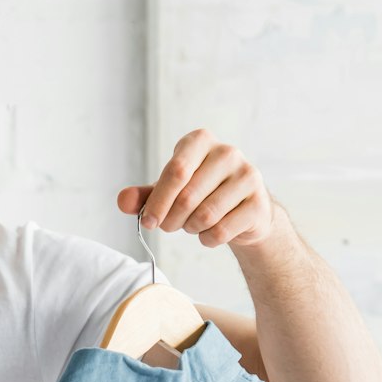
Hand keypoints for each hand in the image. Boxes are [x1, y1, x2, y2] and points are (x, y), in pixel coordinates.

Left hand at [117, 130, 286, 253]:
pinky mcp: (259, 202)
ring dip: (191, 229)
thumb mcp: (169, 192)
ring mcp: (247, 176)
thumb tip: (122, 201)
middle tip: (170, 226)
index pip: (175, 171)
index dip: (158, 202)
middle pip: (187, 197)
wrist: (244, 211)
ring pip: (205, 216)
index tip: (149, 222)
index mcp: (200, 142)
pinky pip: (222, 230)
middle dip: (171, 220)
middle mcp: (227, 152)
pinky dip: (208, 239)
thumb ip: (145, 196)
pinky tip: (210, 233)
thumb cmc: (201, 195)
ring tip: (192, 225)